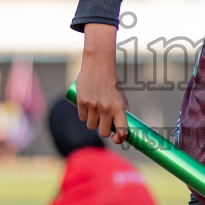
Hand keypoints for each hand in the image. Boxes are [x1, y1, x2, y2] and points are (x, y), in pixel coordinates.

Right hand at [77, 24, 128, 144]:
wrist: (98, 65)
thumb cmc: (112, 82)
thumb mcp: (122, 97)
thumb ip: (122, 113)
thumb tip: (123, 131)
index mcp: (119, 108)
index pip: (122, 131)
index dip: (119, 139)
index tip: (117, 139)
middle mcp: (107, 108)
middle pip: (104, 133)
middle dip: (104, 131)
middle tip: (104, 124)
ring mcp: (93, 106)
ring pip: (91, 126)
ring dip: (93, 123)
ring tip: (96, 112)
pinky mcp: (82, 102)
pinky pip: (82, 118)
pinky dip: (85, 116)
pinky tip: (87, 107)